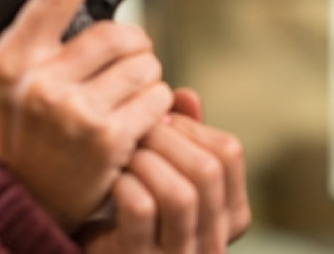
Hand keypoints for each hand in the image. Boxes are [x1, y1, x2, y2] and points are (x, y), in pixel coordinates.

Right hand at [0, 0, 173, 229]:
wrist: (21, 203)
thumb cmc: (20, 138)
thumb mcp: (9, 84)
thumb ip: (38, 42)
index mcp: (10, 58)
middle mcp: (37, 79)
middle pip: (118, 33)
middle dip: (132, 51)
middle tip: (117, 76)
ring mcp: (72, 109)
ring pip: (145, 65)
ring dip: (146, 82)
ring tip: (121, 106)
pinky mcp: (106, 137)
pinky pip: (157, 99)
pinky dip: (156, 110)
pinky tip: (133, 128)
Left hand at [81, 89, 251, 252]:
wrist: (103, 253)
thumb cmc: (134, 208)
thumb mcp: (165, 172)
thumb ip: (181, 136)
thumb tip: (186, 95)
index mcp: (230, 214)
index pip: (229, 152)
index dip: (190, 125)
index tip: (158, 119)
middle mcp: (214, 240)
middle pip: (208, 170)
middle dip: (165, 139)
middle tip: (135, 130)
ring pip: (180, 194)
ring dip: (146, 162)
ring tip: (124, 155)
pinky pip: (142, 209)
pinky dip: (124, 184)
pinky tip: (111, 180)